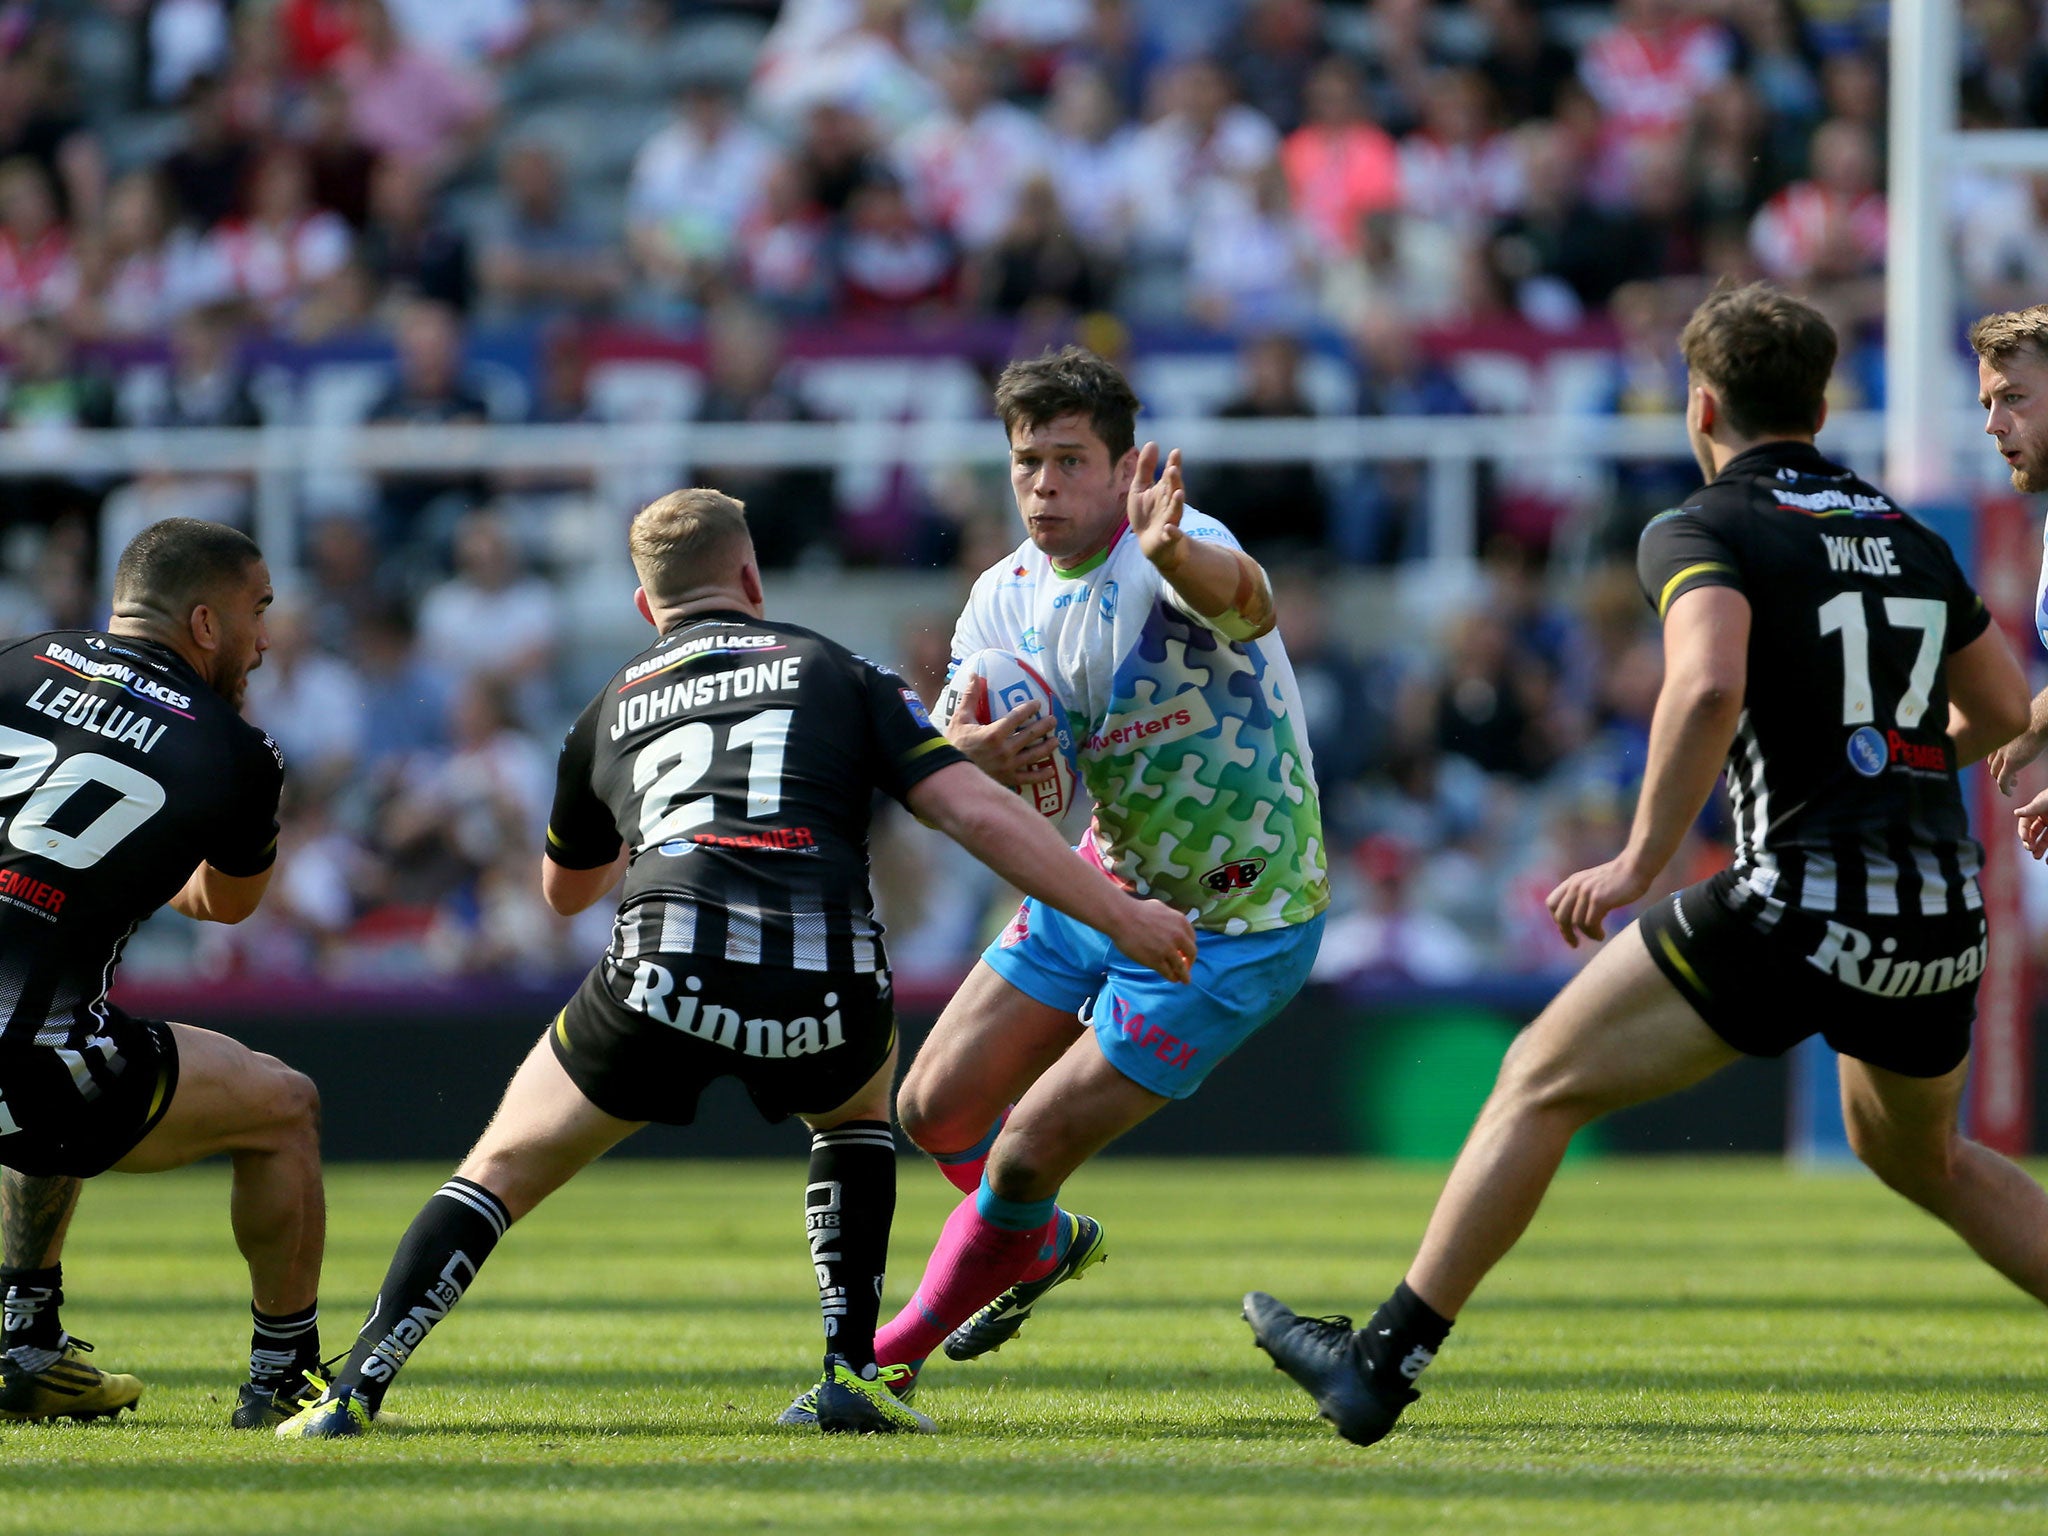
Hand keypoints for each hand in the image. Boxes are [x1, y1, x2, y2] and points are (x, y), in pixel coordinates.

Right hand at [944, 673, 1056, 786]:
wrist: (948, 773)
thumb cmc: (954, 744)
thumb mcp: (960, 719)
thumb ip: (970, 697)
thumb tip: (974, 675)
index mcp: (993, 733)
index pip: (1016, 717)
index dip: (1029, 708)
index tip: (1038, 703)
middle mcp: (1004, 750)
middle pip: (1029, 735)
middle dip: (1044, 726)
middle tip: (1053, 720)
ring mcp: (1007, 766)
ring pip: (1033, 756)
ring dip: (1047, 748)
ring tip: (1056, 741)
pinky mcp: (1007, 779)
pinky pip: (1028, 778)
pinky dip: (1041, 775)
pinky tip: (1051, 771)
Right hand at [1111, 897, 1197, 983]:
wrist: (1122, 917)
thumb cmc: (1137, 910)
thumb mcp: (1161, 908)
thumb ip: (1171, 919)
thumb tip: (1174, 926)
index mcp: (1180, 921)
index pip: (1192, 938)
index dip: (1189, 947)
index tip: (1186, 953)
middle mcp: (1178, 936)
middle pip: (1191, 953)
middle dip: (1190, 962)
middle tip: (1187, 967)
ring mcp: (1168, 949)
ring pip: (1181, 966)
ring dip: (1184, 975)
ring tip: (1185, 980)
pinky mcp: (1156, 960)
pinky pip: (1168, 972)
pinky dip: (1172, 977)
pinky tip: (1172, 979)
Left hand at [1127, 441, 1187, 571]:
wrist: (1149, 542)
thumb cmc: (1146, 513)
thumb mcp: (1140, 488)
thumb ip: (1145, 467)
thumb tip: (1152, 442)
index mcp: (1164, 490)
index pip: (1169, 475)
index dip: (1173, 464)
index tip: (1175, 452)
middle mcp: (1169, 503)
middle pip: (1174, 490)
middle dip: (1175, 481)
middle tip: (1173, 469)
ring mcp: (1170, 519)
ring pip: (1176, 510)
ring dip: (1178, 502)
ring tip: (1179, 493)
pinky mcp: (1167, 537)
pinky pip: (1172, 534)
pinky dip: (1172, 532)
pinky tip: (1169, 527)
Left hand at [1546, 854, 1653, 948]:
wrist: (1635, 867)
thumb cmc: (1619, 880)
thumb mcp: (1593, 884)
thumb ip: (1582, 896)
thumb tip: (1576, 921)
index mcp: (1572, 882)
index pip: (1552, 903)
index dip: (1557, 919)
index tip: (1566, 931)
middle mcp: (1575, 886)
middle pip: (1560, 916)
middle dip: (1566, 933)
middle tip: (1575, 944)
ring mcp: (1586, 892)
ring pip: (1576, 922)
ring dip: (1587, 934)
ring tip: (1597, 936)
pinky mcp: (1599, 899)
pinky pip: (1589, 923)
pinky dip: (1594, 933)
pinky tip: (1601, 935)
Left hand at [1989, 726, 2047, 793]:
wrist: (2040, 724)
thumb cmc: (2037, 723)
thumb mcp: (2023, 730)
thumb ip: (2021, 737)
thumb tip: (2028, 736)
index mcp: (2000, 740)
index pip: (1992, 755)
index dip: (1998, 763)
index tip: (2008, 768)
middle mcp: (1998, 747)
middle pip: (1992, 764)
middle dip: (2000, 773)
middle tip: (2014, 778)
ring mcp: (2003, 755)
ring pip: (1995, 773)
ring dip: (2003, 780)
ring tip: (2015, 783)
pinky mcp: (2011, 763)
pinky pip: (2002, 781)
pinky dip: (2004, 789)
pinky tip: (2010, 793)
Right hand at [2017, 786, 2047, 858]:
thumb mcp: (2045, 801)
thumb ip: (2031, 808)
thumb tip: (2016, 813)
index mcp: (2038, 811)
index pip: (2026, 823)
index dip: (2023, 831)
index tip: (2024, 838)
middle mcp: (2045, 819)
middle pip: (2034, 833)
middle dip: (2030, 841)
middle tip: (2029, 848)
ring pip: (2045, 840)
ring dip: (2039, 849)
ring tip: (2036, 856)